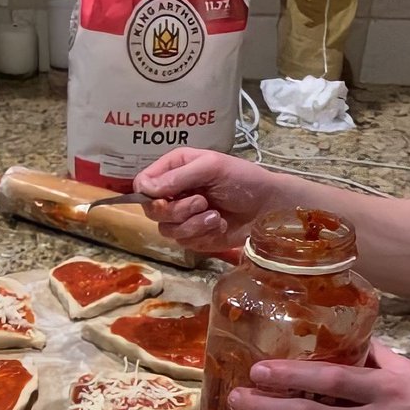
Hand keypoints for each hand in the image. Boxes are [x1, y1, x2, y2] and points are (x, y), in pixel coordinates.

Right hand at [134, 148, 282, 252]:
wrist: (267, 207)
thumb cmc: (242, 180)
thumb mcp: (211, 167)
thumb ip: (178, 177)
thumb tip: (145, 188)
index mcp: (174, 169)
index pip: (142, 183)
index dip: (148, 193)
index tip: (164, 197)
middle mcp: (173, 193)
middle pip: (151, 210)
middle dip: (177, 210)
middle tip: (201, 202)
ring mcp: (182, 217)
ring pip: (166, 229)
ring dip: (193, 224)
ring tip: (215, 215)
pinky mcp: (193, 237)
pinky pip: (184, 242)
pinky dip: (203, 234)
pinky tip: (219, 225)